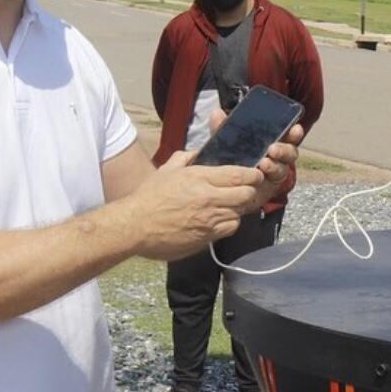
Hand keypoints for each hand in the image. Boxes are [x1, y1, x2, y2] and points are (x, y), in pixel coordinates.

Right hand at [127, 151, 262, 260]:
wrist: (135, 226)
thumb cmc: (148, 196)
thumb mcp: (166, 170)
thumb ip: (184, 158)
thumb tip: (196, 153)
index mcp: (201, 178)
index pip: (239, 175)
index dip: (252, 174)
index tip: (255, 174)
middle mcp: (210, 199)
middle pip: (246, 195)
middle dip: (249, 191)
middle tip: (245, 189)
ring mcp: (210, 220)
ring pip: (240, 214)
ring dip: (238, 209)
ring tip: (230, 205)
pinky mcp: (206, 238)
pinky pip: (228, 229)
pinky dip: (228, 224)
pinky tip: (218, 220)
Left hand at [207, 109, 302, 207]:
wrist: (227, 183)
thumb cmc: (234, 157)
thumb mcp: (228, 140)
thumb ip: (224, 128)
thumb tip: (217, 113)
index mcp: (273, 141)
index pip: (289, 136)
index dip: (295, 133)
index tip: (295, 128)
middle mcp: (278, 158)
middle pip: (290, 153)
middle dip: (284, 150)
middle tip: (273, 149)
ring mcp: (275, 173)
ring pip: (282, 169)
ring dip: (274, 166)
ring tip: (264, 163)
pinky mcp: (268, 188)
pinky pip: (271, 184)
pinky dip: (266, 180)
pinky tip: (259, 176)